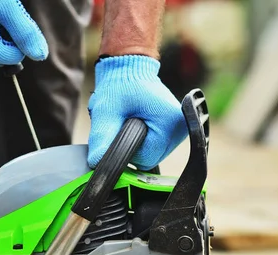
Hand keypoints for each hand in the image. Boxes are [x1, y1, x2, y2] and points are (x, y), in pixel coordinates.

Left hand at [87, 55, 187, 170]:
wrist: (129, 70)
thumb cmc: (119, 86)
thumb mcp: (106, 112)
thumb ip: (102, 137)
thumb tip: (97, 162)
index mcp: (170, 123)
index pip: (146, 158)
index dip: (127, 150)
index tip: (120, 130)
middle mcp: (181, 128)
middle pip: (151, 158)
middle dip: (132, 146)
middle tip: (123, 124)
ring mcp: (181, 130)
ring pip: (153, 154)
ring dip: (137, 144)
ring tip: (131, 121)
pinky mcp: (176, 130)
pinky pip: (156, 147)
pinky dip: (144, 139)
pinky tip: (138, 123)